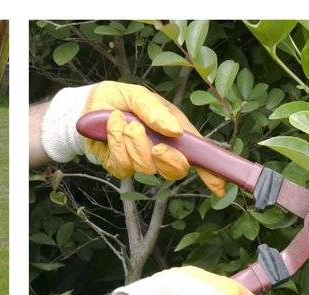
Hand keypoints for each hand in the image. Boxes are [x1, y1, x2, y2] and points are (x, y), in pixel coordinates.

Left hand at [41, 83, 225, 196]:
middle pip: (175, 171)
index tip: (219, 185)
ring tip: (123, 123)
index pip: (197, 157)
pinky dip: (116, 143)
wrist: (89, 106)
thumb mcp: (140, 95)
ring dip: (134, 143)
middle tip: (157, 145)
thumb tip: (174, 132)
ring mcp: (140, 162)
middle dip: (166, 159)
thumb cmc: (121, 99)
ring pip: (146, 168)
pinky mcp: (121, 167)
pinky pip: (124, 166)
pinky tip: (112, 128)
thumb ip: (156, 111)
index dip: (210, 173)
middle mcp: (160, 151)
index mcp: (174, 134)